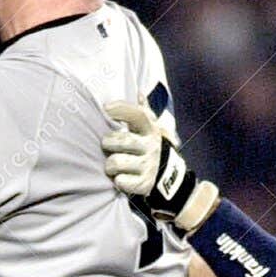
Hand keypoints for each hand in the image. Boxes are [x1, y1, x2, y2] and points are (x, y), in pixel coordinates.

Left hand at [102, 99, 218, 231]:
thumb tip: (140, 93)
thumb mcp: (150, 129)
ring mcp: (148, 166)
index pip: (137, 114)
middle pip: (119, 140)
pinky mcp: (144, 184)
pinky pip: (120, 182)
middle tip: (109, 146)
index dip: (121, 109)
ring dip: (109, 165)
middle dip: (108, 143)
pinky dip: (118, 181)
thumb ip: (143, 112)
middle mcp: (151, 146)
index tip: (106, 108)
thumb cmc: (149, 147)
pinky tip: (122, 178)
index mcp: (150, 130)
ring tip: (113, 165)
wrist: (169, 177)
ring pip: (115, 162)